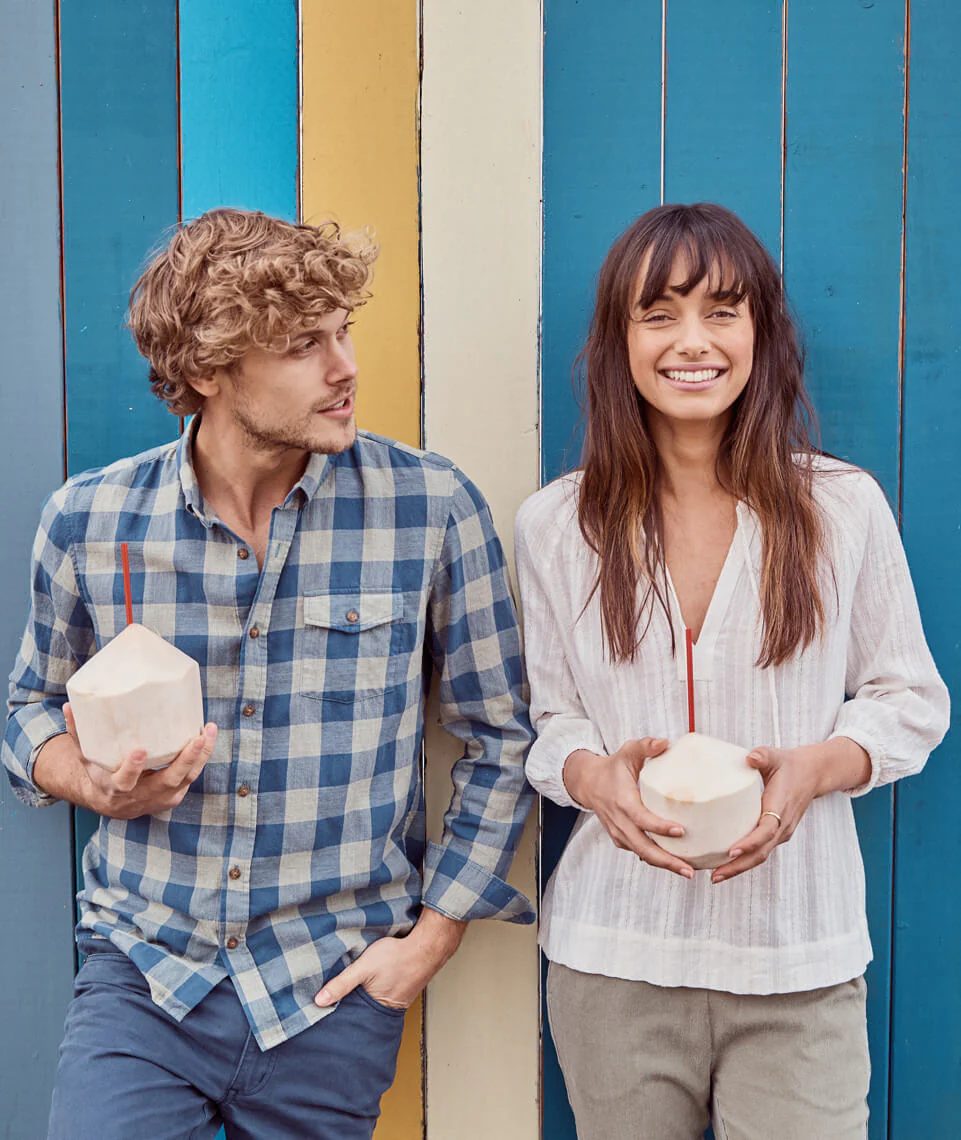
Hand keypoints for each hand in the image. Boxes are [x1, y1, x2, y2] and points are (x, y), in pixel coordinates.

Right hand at [34, 704, 217, 818]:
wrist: (113, 803)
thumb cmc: (100, 773)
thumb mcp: (87, 756)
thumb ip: (79, 733)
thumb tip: (69, 706)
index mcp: (117, 789)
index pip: (125, 782)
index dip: (133, 769)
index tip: (140, 750)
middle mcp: (142, 796)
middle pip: (168, 781)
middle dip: (185, 760)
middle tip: (196, 739)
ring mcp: (161, 798)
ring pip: (186, 778)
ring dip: (201, 755)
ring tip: (209, 730)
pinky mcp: (174, 794)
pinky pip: (191, 776)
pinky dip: (202, 757)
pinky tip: (207, 736)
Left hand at [314, 908, 466, 1010]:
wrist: (426, 946)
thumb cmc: (397, 956)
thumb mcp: (363, 967)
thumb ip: (342, 983)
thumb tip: (319, 1001)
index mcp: (375, 1009)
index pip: (351, 1017)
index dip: (339, 1013)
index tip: (324, 1013)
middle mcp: (387, 1009)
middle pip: (362, 1011)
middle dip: (351, 1007)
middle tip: (339, 1000)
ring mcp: (397, 1000)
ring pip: (373, 1002)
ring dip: (365, 996)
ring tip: (354, 989)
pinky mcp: (402, 989)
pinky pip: (385, 993)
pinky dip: (377, 989)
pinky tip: (375, 980)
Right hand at [564, 739, 694, 878]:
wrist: (588, 783)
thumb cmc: (613, 767)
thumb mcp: (627, 752)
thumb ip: (646, 746)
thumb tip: (666, 742)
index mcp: (622, 800)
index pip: (641, 818)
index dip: (659, 827)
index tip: (681, 831)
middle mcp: (619, 820)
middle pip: (643, 847)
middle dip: (666, 861)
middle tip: (689, 870)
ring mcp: (618, 832)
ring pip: (642, 853)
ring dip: (664, 864)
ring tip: (687, 871)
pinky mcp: (620, 838)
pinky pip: (639, 852)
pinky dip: (655, 859)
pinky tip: (674, 864)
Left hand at [711, 737, 870, 883]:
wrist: (812, 774)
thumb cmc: (789, 764)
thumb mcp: (776, 756)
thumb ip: (762, 755)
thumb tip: (750, 758)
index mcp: (781, 807)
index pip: (766, 830)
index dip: (750, 842)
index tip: (732, 851)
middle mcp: (782, 825)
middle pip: (761, 853)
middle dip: (738, 867)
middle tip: (715, 875)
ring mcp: (781, 832)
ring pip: (760, 856)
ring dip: (739, 868)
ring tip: (715, 876)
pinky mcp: (776, 834)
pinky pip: (760, 851)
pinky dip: (744, 860)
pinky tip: (724, 864)